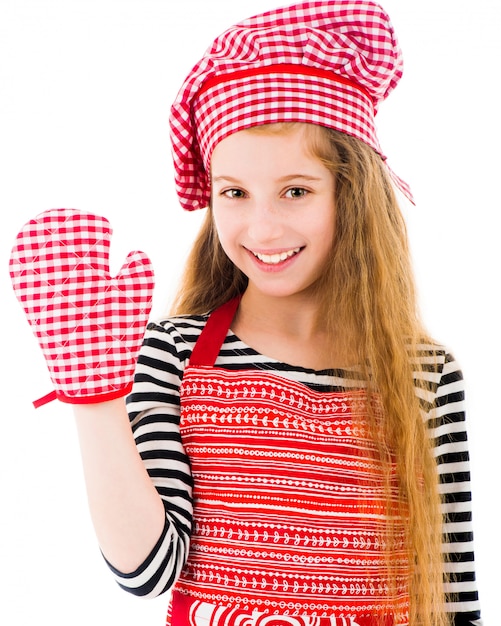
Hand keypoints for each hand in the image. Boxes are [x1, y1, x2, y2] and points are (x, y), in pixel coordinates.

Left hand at [9, 208, 154, 406]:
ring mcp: (41, 292)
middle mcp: (60, 280)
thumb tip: (134, 252)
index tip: (106, 228)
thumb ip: (138, 271)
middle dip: (71, 224)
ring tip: (55, 227)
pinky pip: (19, 272)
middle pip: (58, 237)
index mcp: (88, 276)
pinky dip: (23, 255)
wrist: (89, 377)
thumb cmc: (116, 338)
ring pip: (35, 249)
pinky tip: (30, 246)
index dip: (97, 226)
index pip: (88, 236)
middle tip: (82, 225)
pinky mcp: (29, 305)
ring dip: (44, 232)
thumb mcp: (136, 303)